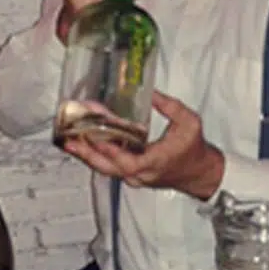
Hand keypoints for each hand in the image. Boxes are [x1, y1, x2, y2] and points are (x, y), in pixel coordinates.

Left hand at [62, 90, 224, 200]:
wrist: (201, 173)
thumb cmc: (194, 146)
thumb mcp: (188, 121)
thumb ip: (169, 106)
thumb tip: (150, 92)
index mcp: (155, 161)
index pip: (127, 160)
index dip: (109, 149)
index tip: (93, 134)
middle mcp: (140, 173)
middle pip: (108, 167)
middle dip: (87, 153)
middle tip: (69, 139)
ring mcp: (134, 177)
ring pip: (105, 169)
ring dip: (86, 155)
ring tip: (68, 140)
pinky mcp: (131, 175)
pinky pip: (109, 168)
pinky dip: (95, 156)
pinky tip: (82, 144)